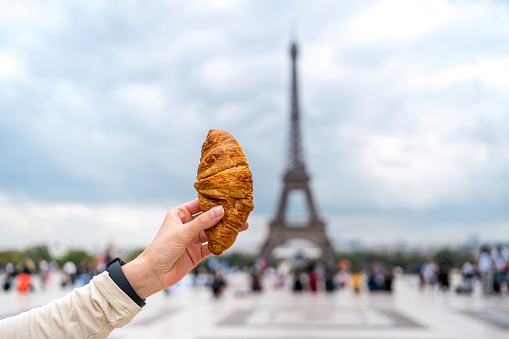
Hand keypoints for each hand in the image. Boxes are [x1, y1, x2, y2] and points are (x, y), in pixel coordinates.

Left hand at [122, 199, 248, 298]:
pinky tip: (232, 240)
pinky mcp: (197, 252)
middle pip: (209, 218)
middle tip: (240, 213)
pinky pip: (212, 246)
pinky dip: (221, 244)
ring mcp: (193, 239)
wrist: (153, 274)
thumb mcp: (182, 233)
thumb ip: (202, 222)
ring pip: (213, 232)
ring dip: (225, 230)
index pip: (200, 204)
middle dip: (224, 216)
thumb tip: (220, 210)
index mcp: (180, 214)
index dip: (214, 201)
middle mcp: (187, 225)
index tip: (229, 197)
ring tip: (242, 226)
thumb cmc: (161, 249)